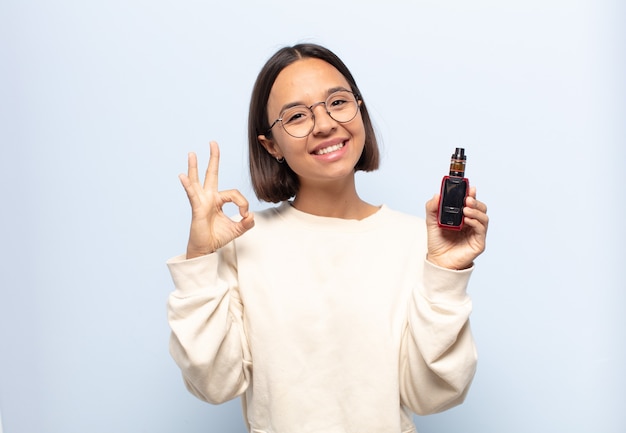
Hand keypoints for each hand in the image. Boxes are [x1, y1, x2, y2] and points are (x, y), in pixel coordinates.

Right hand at [179, 141, 254, 258]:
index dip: (243, 203)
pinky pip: (192, 194)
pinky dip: (188, 185)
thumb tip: (250, 215)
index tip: (245, 215)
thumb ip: (246, 223)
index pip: (234, 193)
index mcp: (218, 200)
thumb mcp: (237, 229)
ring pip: (198, 181)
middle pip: (211, 174)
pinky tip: (182, 176)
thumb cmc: (217, 236)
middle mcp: (209, 197)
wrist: (206, 248)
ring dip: (194, 167)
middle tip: (213, 143)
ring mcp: (201, 201)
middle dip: (213, 158)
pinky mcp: (197, 208)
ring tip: (192, 153)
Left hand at [425, 186, 487, 269]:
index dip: (472, 194)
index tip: (470, 187)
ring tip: (466, 209)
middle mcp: (472, 223)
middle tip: (467, 199)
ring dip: (476, 211)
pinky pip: (481, 230)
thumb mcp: (431, 221)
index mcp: (463, 217)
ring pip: (484, 217)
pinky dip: (476, 222)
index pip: (471, 202)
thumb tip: (437, 194)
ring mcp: (476, 233)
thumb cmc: (437, 242)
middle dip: (475, 201)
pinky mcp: (479, 243)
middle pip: (481, 208)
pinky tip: (467, 220)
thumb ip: (432, 208)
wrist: (437, 260)